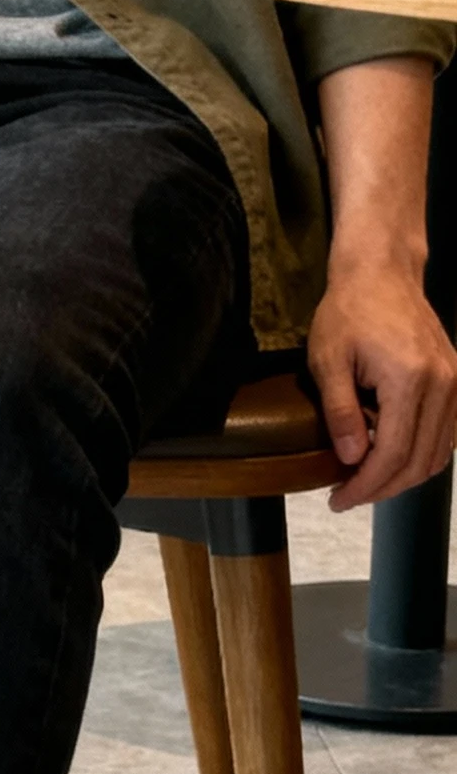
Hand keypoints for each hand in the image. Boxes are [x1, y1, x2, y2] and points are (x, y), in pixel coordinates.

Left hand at [307, 254, 456, 510]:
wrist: (382, 274)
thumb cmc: (348, 312)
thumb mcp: (328, 360)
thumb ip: (340, 412)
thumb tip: (351, 459)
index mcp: (410, 379)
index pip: (393, 454)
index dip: (365, 485)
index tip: (338, 499)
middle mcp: (443, 384)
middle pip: (419, 461)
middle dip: (381, 488)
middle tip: (347, 496)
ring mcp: (456, 382)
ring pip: (438, 454)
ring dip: (403, 476)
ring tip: (365, 481)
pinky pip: (447, 435)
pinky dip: (421, 455)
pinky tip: (390, 457)